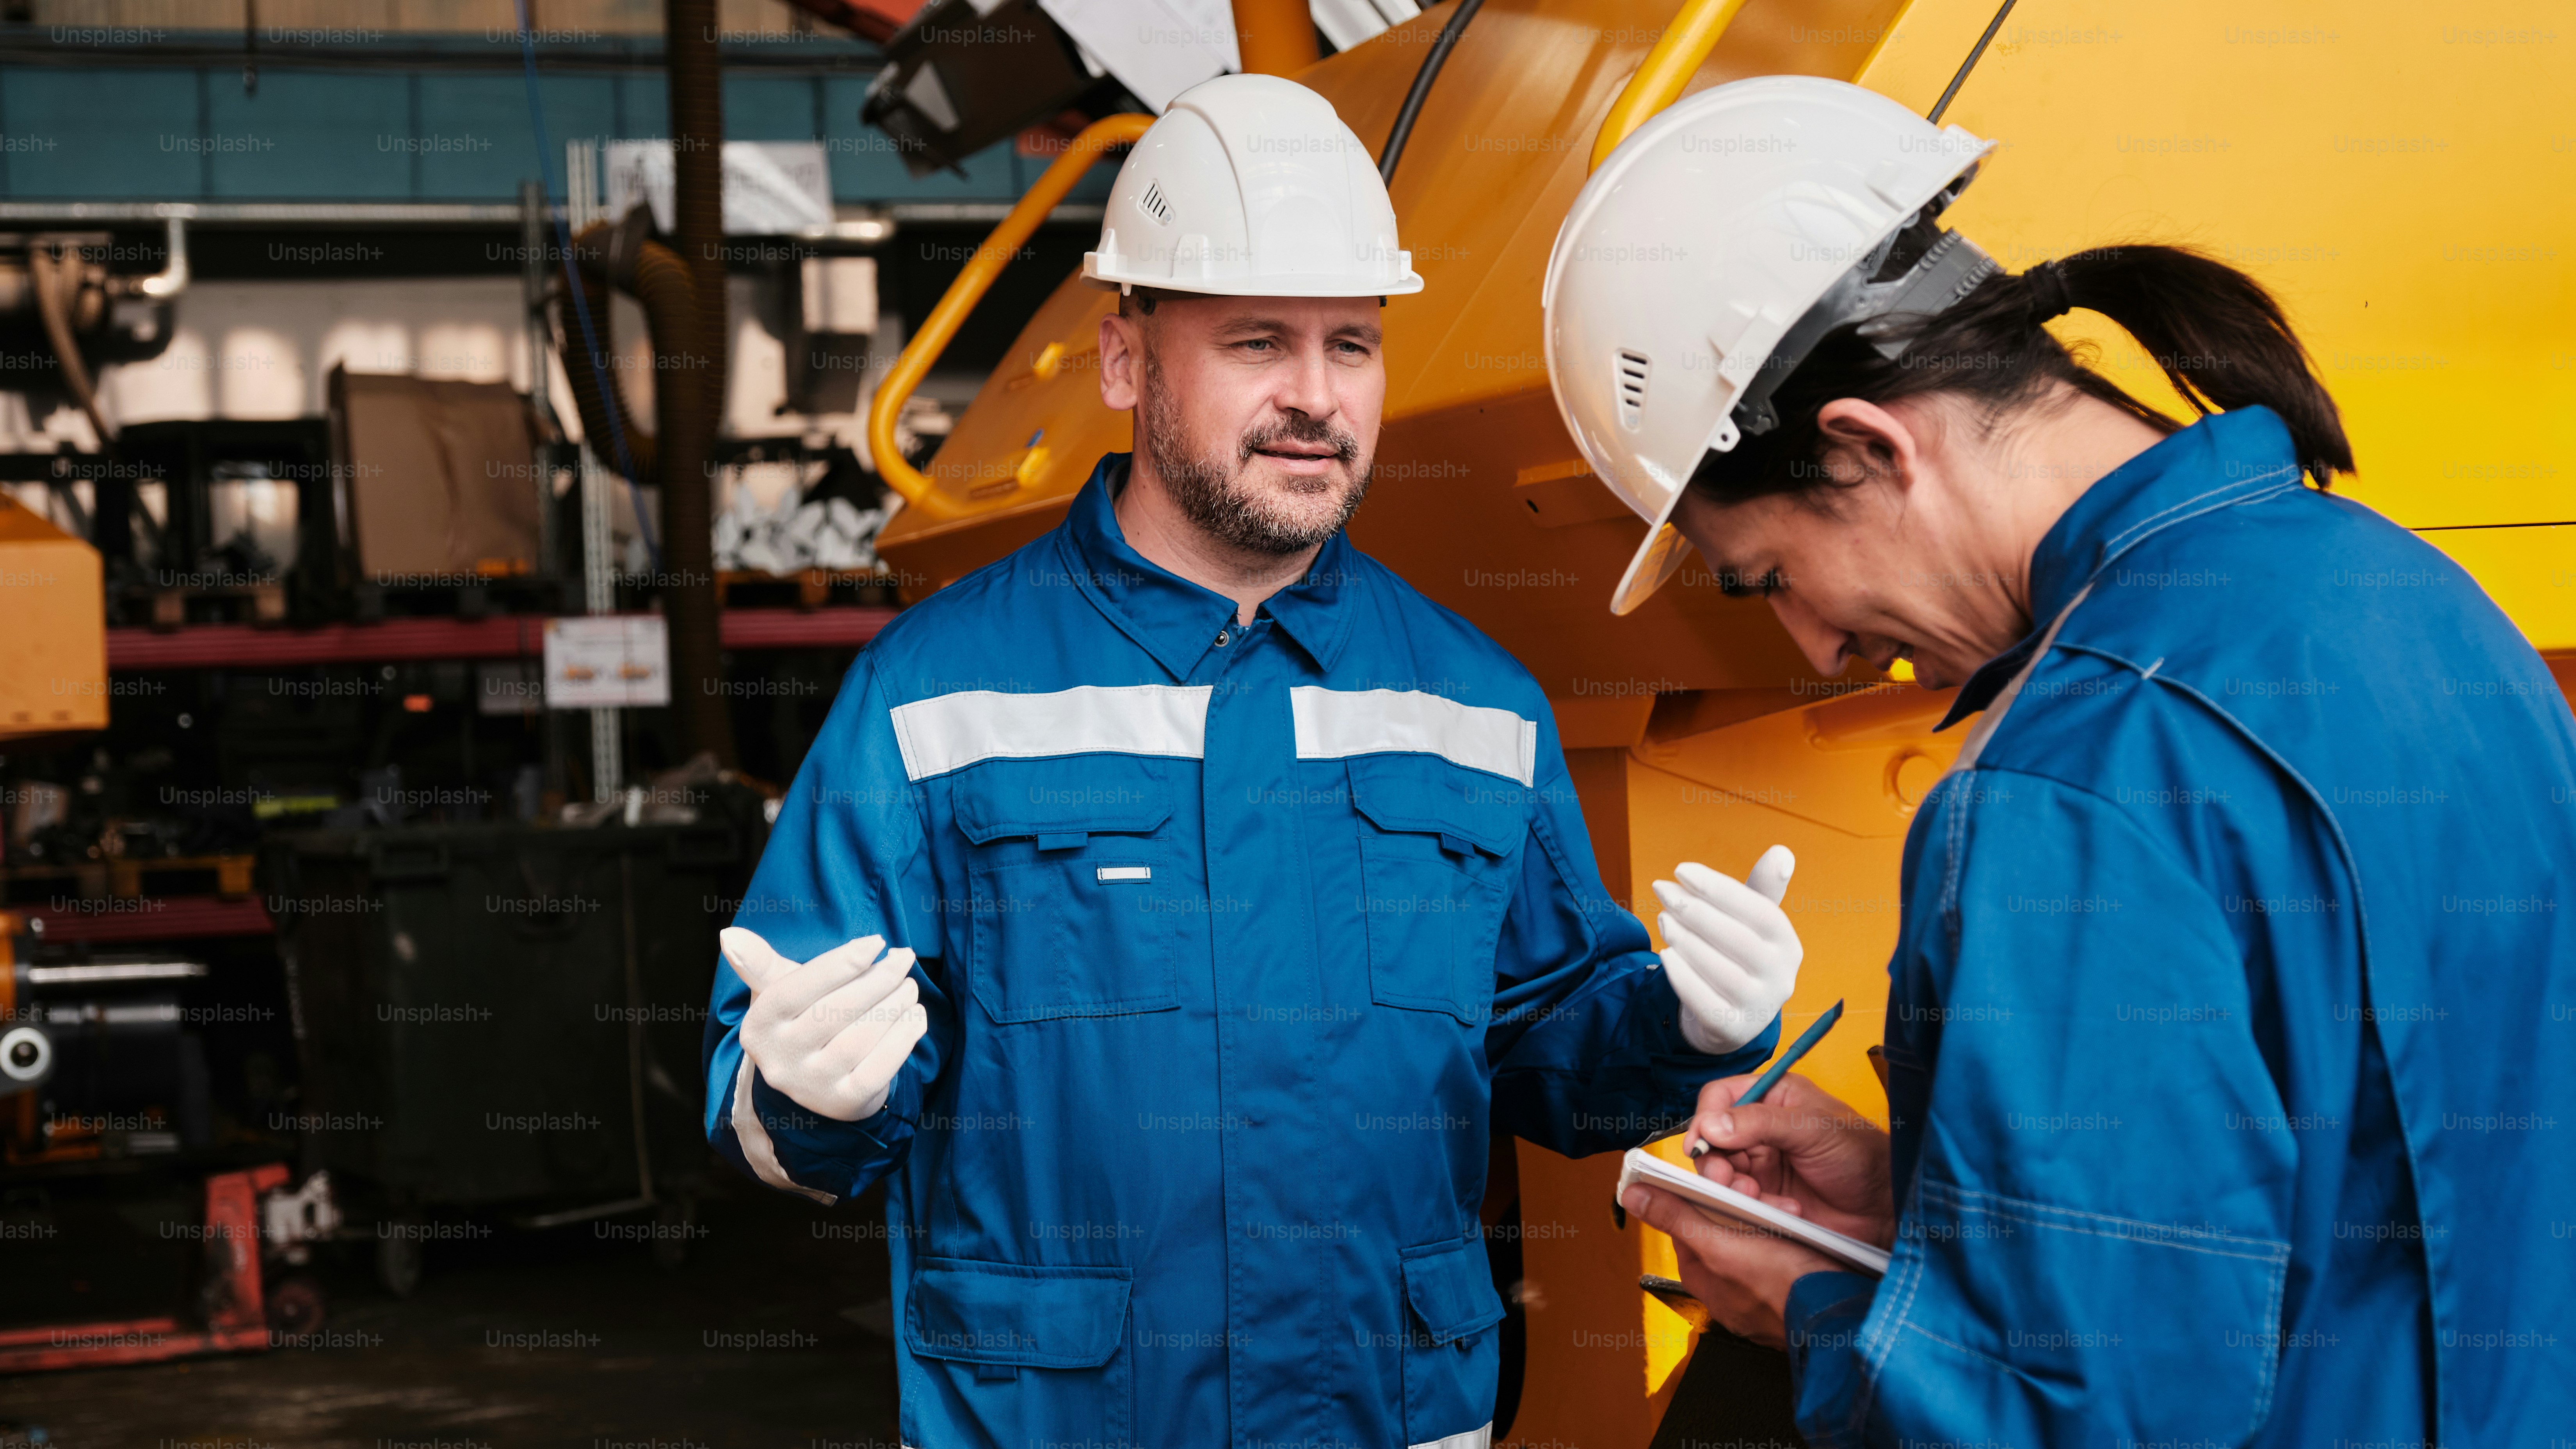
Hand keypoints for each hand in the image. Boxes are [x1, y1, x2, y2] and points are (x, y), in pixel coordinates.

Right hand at [723, 926, 926, 1122]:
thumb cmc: (803, 1023)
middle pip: (835, 1010)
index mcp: (758, 1027)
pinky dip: (904, 1036)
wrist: (818, 1085)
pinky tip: (916, 1016)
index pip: (798, 987)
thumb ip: (760, 963)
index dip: (841, 963)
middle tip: (903, 960)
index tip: (876, 942)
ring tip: (910, 986)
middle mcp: (779, 1060)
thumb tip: (729, 935)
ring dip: (895, 1005)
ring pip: (862, 1036)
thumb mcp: (780, 993)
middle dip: (878, 979)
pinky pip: (882, 1067)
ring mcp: (812, 1086)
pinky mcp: (845, 1103)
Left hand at [1621, 1180, 1838, 1347]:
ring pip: (1754, 1238)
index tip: (1719, 1178)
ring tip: (1787, 1213)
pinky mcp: (1786, 1289)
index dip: (1701, 1195)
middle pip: (1722, 1229)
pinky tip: (1801, 1231)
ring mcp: (1757, 1292)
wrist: (1838, 1317)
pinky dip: (1789, 1236)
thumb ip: (1676, 1218)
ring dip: (1769, 1217)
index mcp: (1702, 1277)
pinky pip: (1780, 1252)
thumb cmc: (1780, 1287)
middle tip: (1761, 1195)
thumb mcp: (1720, 1244)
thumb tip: (1633, 1198)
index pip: (1687, 1223)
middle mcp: (1725, 1289)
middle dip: (1742, 1205)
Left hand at [1654, 846, 1799, 1053]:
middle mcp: (1781, 977)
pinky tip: (1665, 954)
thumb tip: (1782, 853)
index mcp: (1788, 944)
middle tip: (1663, 890)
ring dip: (1685, 940)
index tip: (1682, 869)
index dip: (1719, 888)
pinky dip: (1682, 976)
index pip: (1759, 910)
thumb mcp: (1752, 924)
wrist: (1731, 1017)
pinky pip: (1703, 1001)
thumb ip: (1761, 890)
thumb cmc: (1738, 956)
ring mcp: (1759, 1007)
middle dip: (1694, 910)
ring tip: (1662, 919)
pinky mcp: (1732, 1029)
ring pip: (1719, 970)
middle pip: (1736, 938)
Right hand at [1691, 1071, 1894, 1247]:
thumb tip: (1710, 1125)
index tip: (1703, 1141)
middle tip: (1723, 1178)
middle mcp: (1762, 1129)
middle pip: (1712, 1138)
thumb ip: (1761, 1122)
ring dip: (1730, 1186)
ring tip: (1754, 1196)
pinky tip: (1782, 1210)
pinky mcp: (1765, 1196)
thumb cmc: (1863, 1157)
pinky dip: (1751, 1207)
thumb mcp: (1813, 1129)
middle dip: (1713, 1159)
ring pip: (1720, 1171)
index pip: (1721, 1097)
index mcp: (1774, 1097)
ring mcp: (1762, 1163)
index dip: (1706, 1117)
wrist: (1885, 1210)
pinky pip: (1738, 1200)